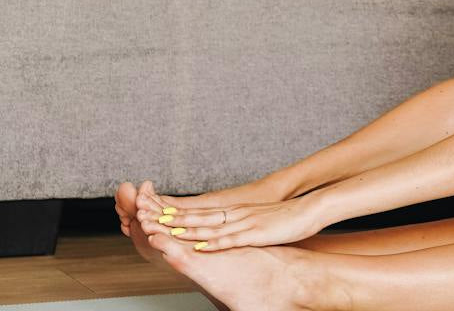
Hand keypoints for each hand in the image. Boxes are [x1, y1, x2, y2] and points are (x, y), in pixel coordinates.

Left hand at [137, 193, 323, 251]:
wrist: (311, 209)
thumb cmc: (285, 219)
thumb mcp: (254, 221)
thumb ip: (235, 226)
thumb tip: (216, 234)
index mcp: (231, 212)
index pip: (195, 211)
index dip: (170, 212)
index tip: (146, 212)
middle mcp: (233, 214)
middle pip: (194, 216)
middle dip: (167, 216)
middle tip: (140, 214)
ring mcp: (244, 222)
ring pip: (208, 226)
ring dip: (183, 228)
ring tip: (159, 228)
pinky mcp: (257, 232)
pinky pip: (232, 239)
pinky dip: (214, 243)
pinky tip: (199, 246)